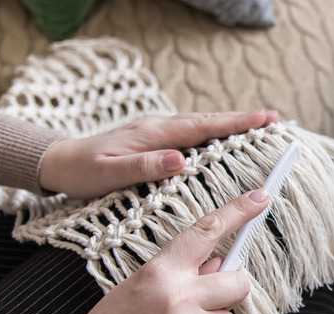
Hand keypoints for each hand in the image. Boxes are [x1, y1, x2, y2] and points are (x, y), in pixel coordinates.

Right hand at [33, 189, 269, 313]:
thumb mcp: (137, 289)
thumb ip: (181, 274)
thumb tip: (222, 262)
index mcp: (160, 271)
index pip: (207, 232)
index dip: (238, 212)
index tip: (261, 196)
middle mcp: (180, 297)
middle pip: (238, 282)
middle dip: (229, 292)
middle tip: (203, 306)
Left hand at [39, 110, 279, 198]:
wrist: (59, 163)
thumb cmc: (83, 171)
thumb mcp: (108, 173)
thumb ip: (143, 166)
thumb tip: (179, 159)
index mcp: (154, 134)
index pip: (202, 127)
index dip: (234, 124)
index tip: (263, 120)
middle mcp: (160, 129)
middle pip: (209, 121)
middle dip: (242, 120)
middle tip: (274, 119)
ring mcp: (159, 134)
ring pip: (202, 126)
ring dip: (231, 126)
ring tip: (259, 127)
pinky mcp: (156, 142)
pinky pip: (193, 135)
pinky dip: (214, 134)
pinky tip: (224, 140)